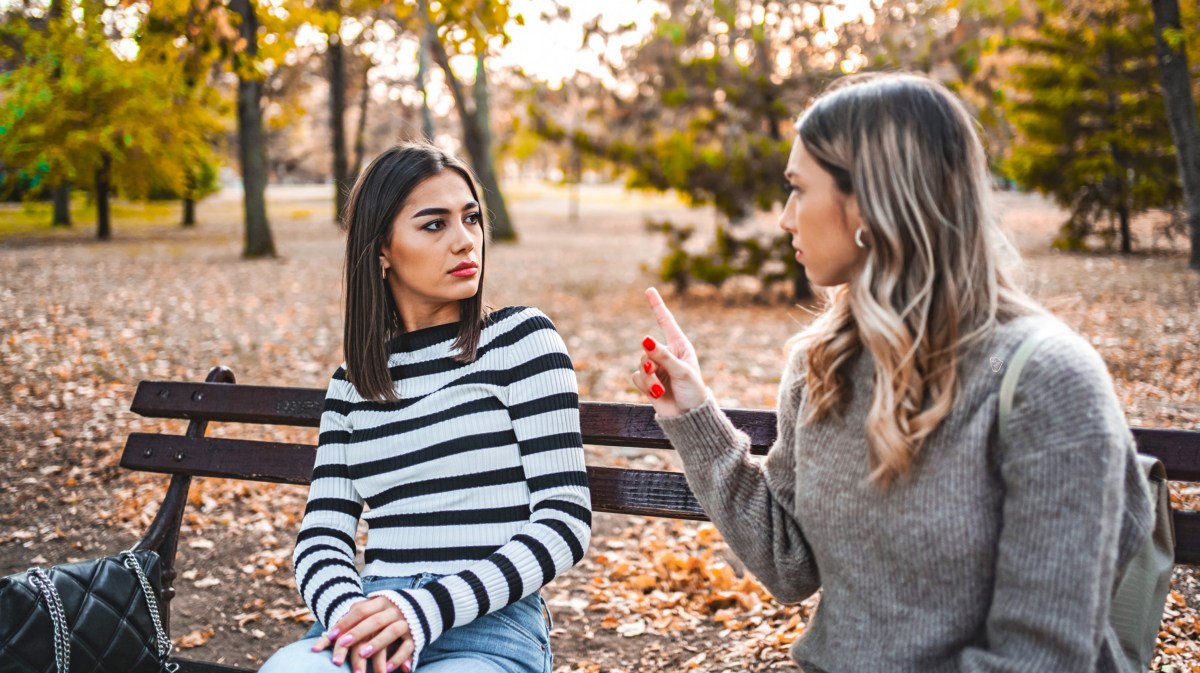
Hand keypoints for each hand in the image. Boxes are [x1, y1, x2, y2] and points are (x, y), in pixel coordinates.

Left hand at [311, 596, 413, 672]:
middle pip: (374, 621)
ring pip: (392, 631)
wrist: (425, 606)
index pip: (361, 611)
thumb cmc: (389, 611)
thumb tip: (330, 636)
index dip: (346, 623)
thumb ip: (356, 617)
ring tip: (362, 654)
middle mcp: (394, 610)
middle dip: (357, 633)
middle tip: (342, 645)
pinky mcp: (416, 635)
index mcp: (381, 602)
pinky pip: (408, 647)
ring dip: (377, 643)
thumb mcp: (375, 608)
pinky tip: (386, 669)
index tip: (331, 636)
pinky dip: (398, 658)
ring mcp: (406, 622)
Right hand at [632, 287, 709, 416]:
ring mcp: (657, 369)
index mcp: (680, 347)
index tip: (649, 290)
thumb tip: (644, 339)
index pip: (666, 322)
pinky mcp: (648, 383)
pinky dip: (645, 386)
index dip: (657, 306)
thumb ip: (662, 355)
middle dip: (650, 360)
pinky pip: (637, 378)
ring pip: (640, 364)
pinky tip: (657, 394)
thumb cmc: (693, 392)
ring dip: (649, 377)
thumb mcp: (681, 371)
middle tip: (656, 370)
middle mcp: (667, 355)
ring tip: (660, 389)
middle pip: (647, 348)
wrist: (689, 417)